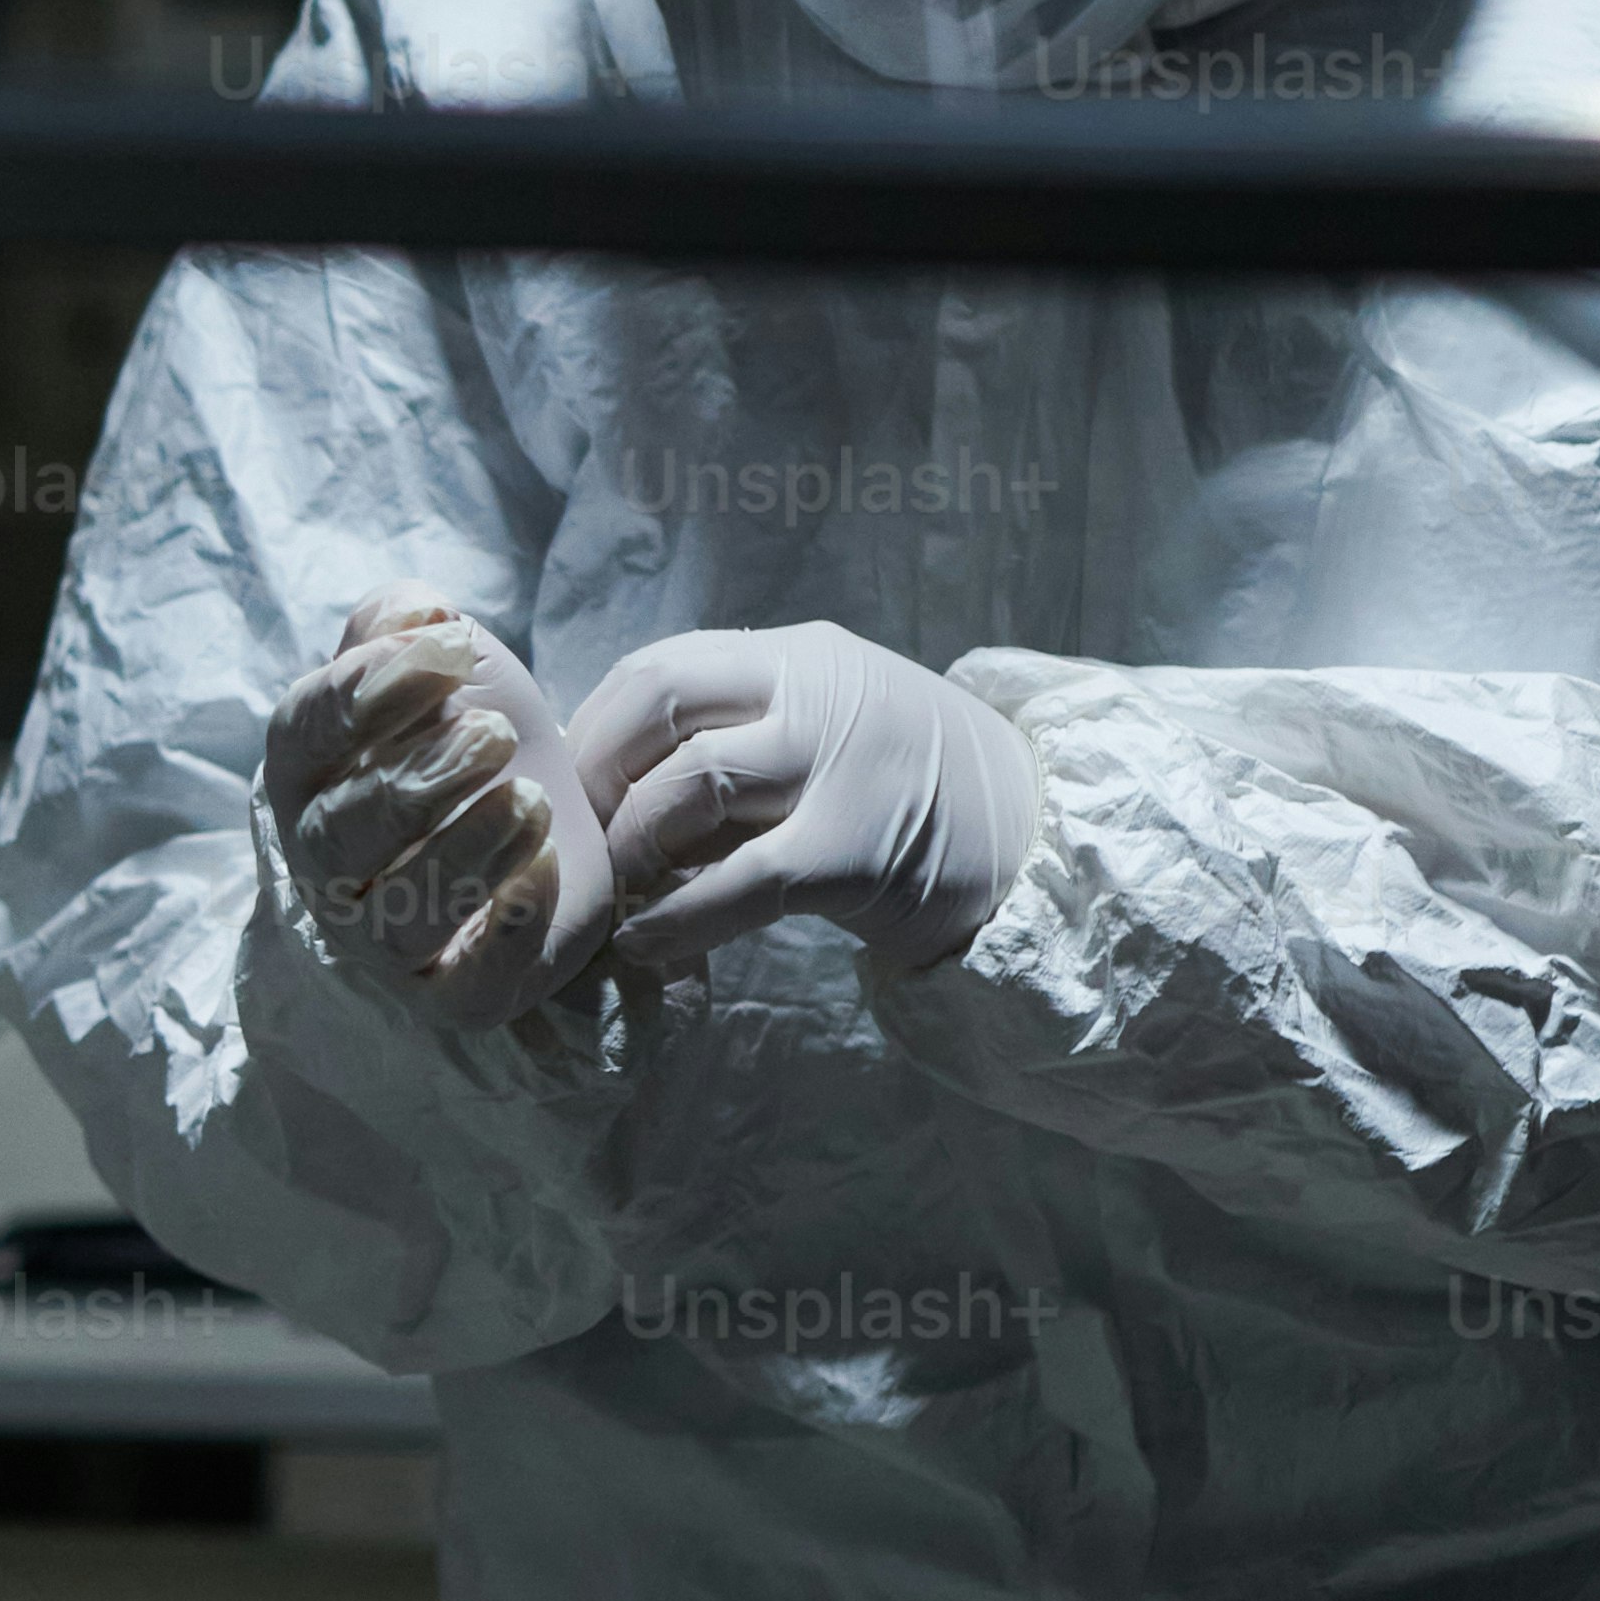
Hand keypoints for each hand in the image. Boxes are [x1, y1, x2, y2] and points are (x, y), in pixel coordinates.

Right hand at [258, 591, 611, 1029]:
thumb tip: (419, 607)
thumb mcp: (429, 677)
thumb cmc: (449, 749)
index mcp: (307, 778)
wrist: (513, 841)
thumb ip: (404, 631)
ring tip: (532, 798)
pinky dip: (508, 928)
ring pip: (403, 912)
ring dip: (466, 851)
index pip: (304, 736)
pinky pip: (467, 980)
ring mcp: (382, 937)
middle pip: (347, 833)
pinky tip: (548, 864)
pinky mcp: (451, 991)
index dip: (367, 690)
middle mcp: (328, 865)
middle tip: (495, 733)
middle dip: (419, 781)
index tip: (449, 646)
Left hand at [568, 622, 1047, 978]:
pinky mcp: (856, 851)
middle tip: (576, 837)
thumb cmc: (901, 792)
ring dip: (629, 845)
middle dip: (595, 774)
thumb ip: (736, 740)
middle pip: (660, 703)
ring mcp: (842, 766)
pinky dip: (676, 919)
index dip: (594, 730)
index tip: (567, 789)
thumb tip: (603, 791)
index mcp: (800, 656)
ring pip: (690, 784)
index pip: (660, 667)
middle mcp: (820, 692)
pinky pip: (739, 881)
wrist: (1032, 838)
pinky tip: (645, 944)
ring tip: (612, 892)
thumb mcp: (822, 734)